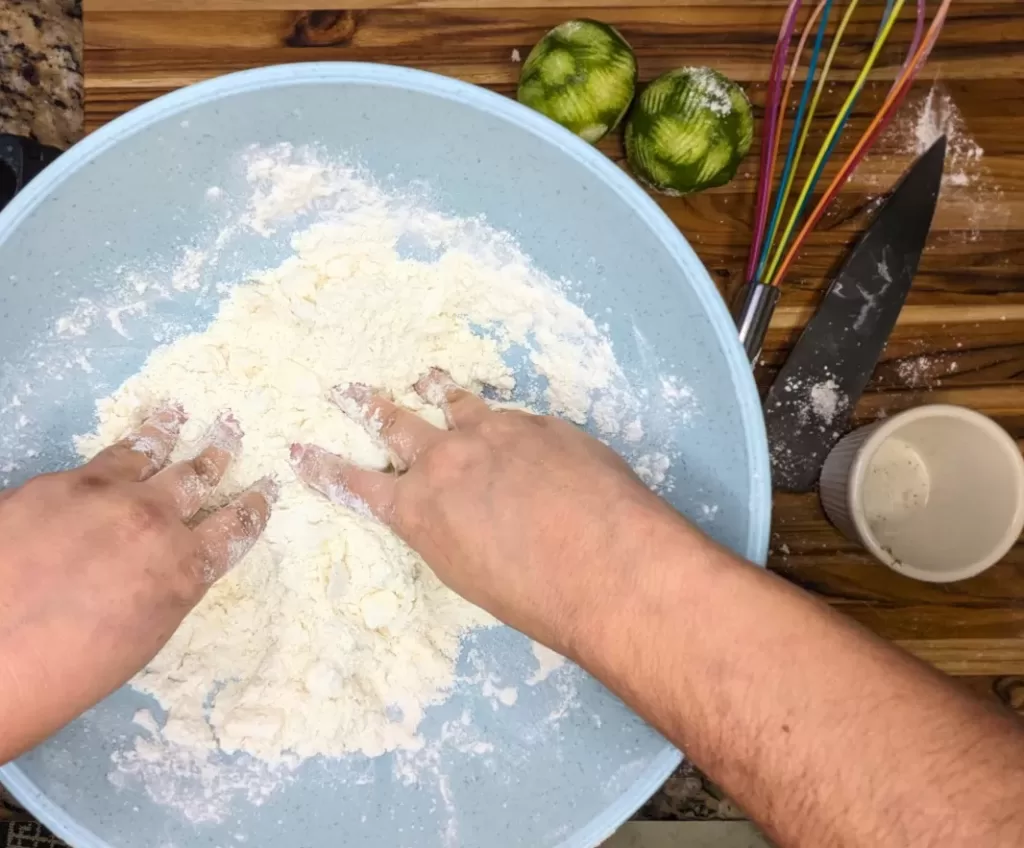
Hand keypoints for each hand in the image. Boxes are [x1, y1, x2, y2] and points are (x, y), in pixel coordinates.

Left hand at [0, 408, 275, 762]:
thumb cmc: (68, 671)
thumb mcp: (145, 634)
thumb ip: (167, 585)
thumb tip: (164, 560)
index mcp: (184, 567)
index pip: (236, 527)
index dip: (255, 506)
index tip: (264, 490)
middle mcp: (154, 521)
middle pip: (196, 478)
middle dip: (217, 455)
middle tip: (229, 432)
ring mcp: (103, 496)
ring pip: (146, 453)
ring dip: (165, 434)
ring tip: (174, 415)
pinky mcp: (54, 483)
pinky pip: (94, 462)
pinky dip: (115, 455)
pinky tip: (116, 452)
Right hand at [290, 371, 688, 655]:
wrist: (607, 562)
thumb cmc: (535, 596)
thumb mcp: (468, 574)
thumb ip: (447, 531)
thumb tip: (455, 511)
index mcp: (418, 509)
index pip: (358, 484)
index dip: (326, 467)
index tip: (301, 449)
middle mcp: (446, 460)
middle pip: (396, 423)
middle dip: (367, 405)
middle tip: (347, 387)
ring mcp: (493, 433)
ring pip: (455, 401)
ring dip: (437, 390)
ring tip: (427, 379)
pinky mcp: (538, 423)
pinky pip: (513, 419)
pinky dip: (505, 425)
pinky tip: (520, 437)